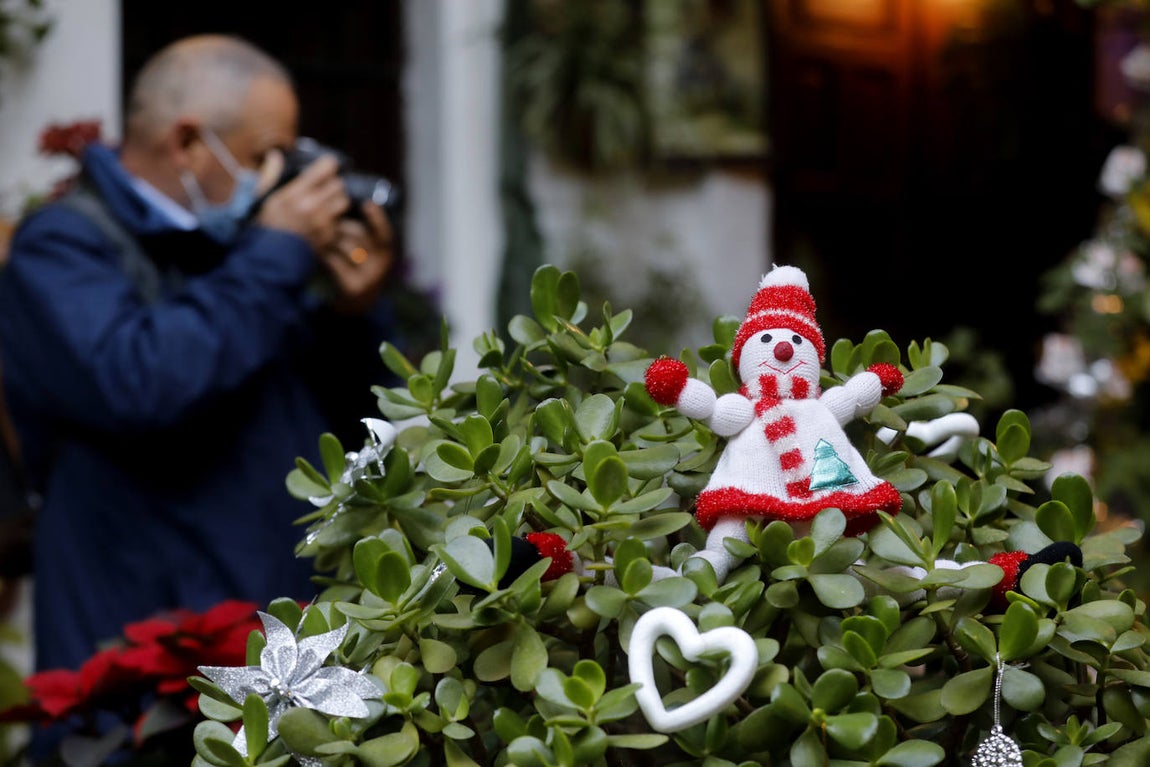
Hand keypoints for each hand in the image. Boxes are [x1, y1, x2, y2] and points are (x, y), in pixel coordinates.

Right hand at [255, 153, 348, 251]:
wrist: (270, 256)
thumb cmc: (265, 225)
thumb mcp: (264, 197)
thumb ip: (271, 174)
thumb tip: (276, 156)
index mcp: (296, 192)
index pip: (327, 168)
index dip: (328, 166)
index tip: (325, 168)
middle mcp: (313, 206)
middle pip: (339, 185)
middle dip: (332, 185)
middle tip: (324, 189)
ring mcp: (323, 222)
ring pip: (343, 202)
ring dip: (337, 201)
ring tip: (326, 204)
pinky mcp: (329, 236)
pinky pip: (340, 222)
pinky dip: (335, 220)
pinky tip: (323, 222)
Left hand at [317, 199, 393, 314]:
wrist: (357, 308)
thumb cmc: (358, 272)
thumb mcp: (367, 254)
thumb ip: (363, 234)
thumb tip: (348, 207)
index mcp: (387, 254)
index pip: (385, 232)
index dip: (377, 217)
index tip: (368, 204)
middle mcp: (381, 265)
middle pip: (359, 234)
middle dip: (342, 226)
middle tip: (329, 224)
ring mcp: (368, 277)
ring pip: (345, 246)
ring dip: (330, 240)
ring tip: (322, 240)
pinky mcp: (353, 286)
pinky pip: (335, 261)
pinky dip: (324, 255)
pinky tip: (320, 254)